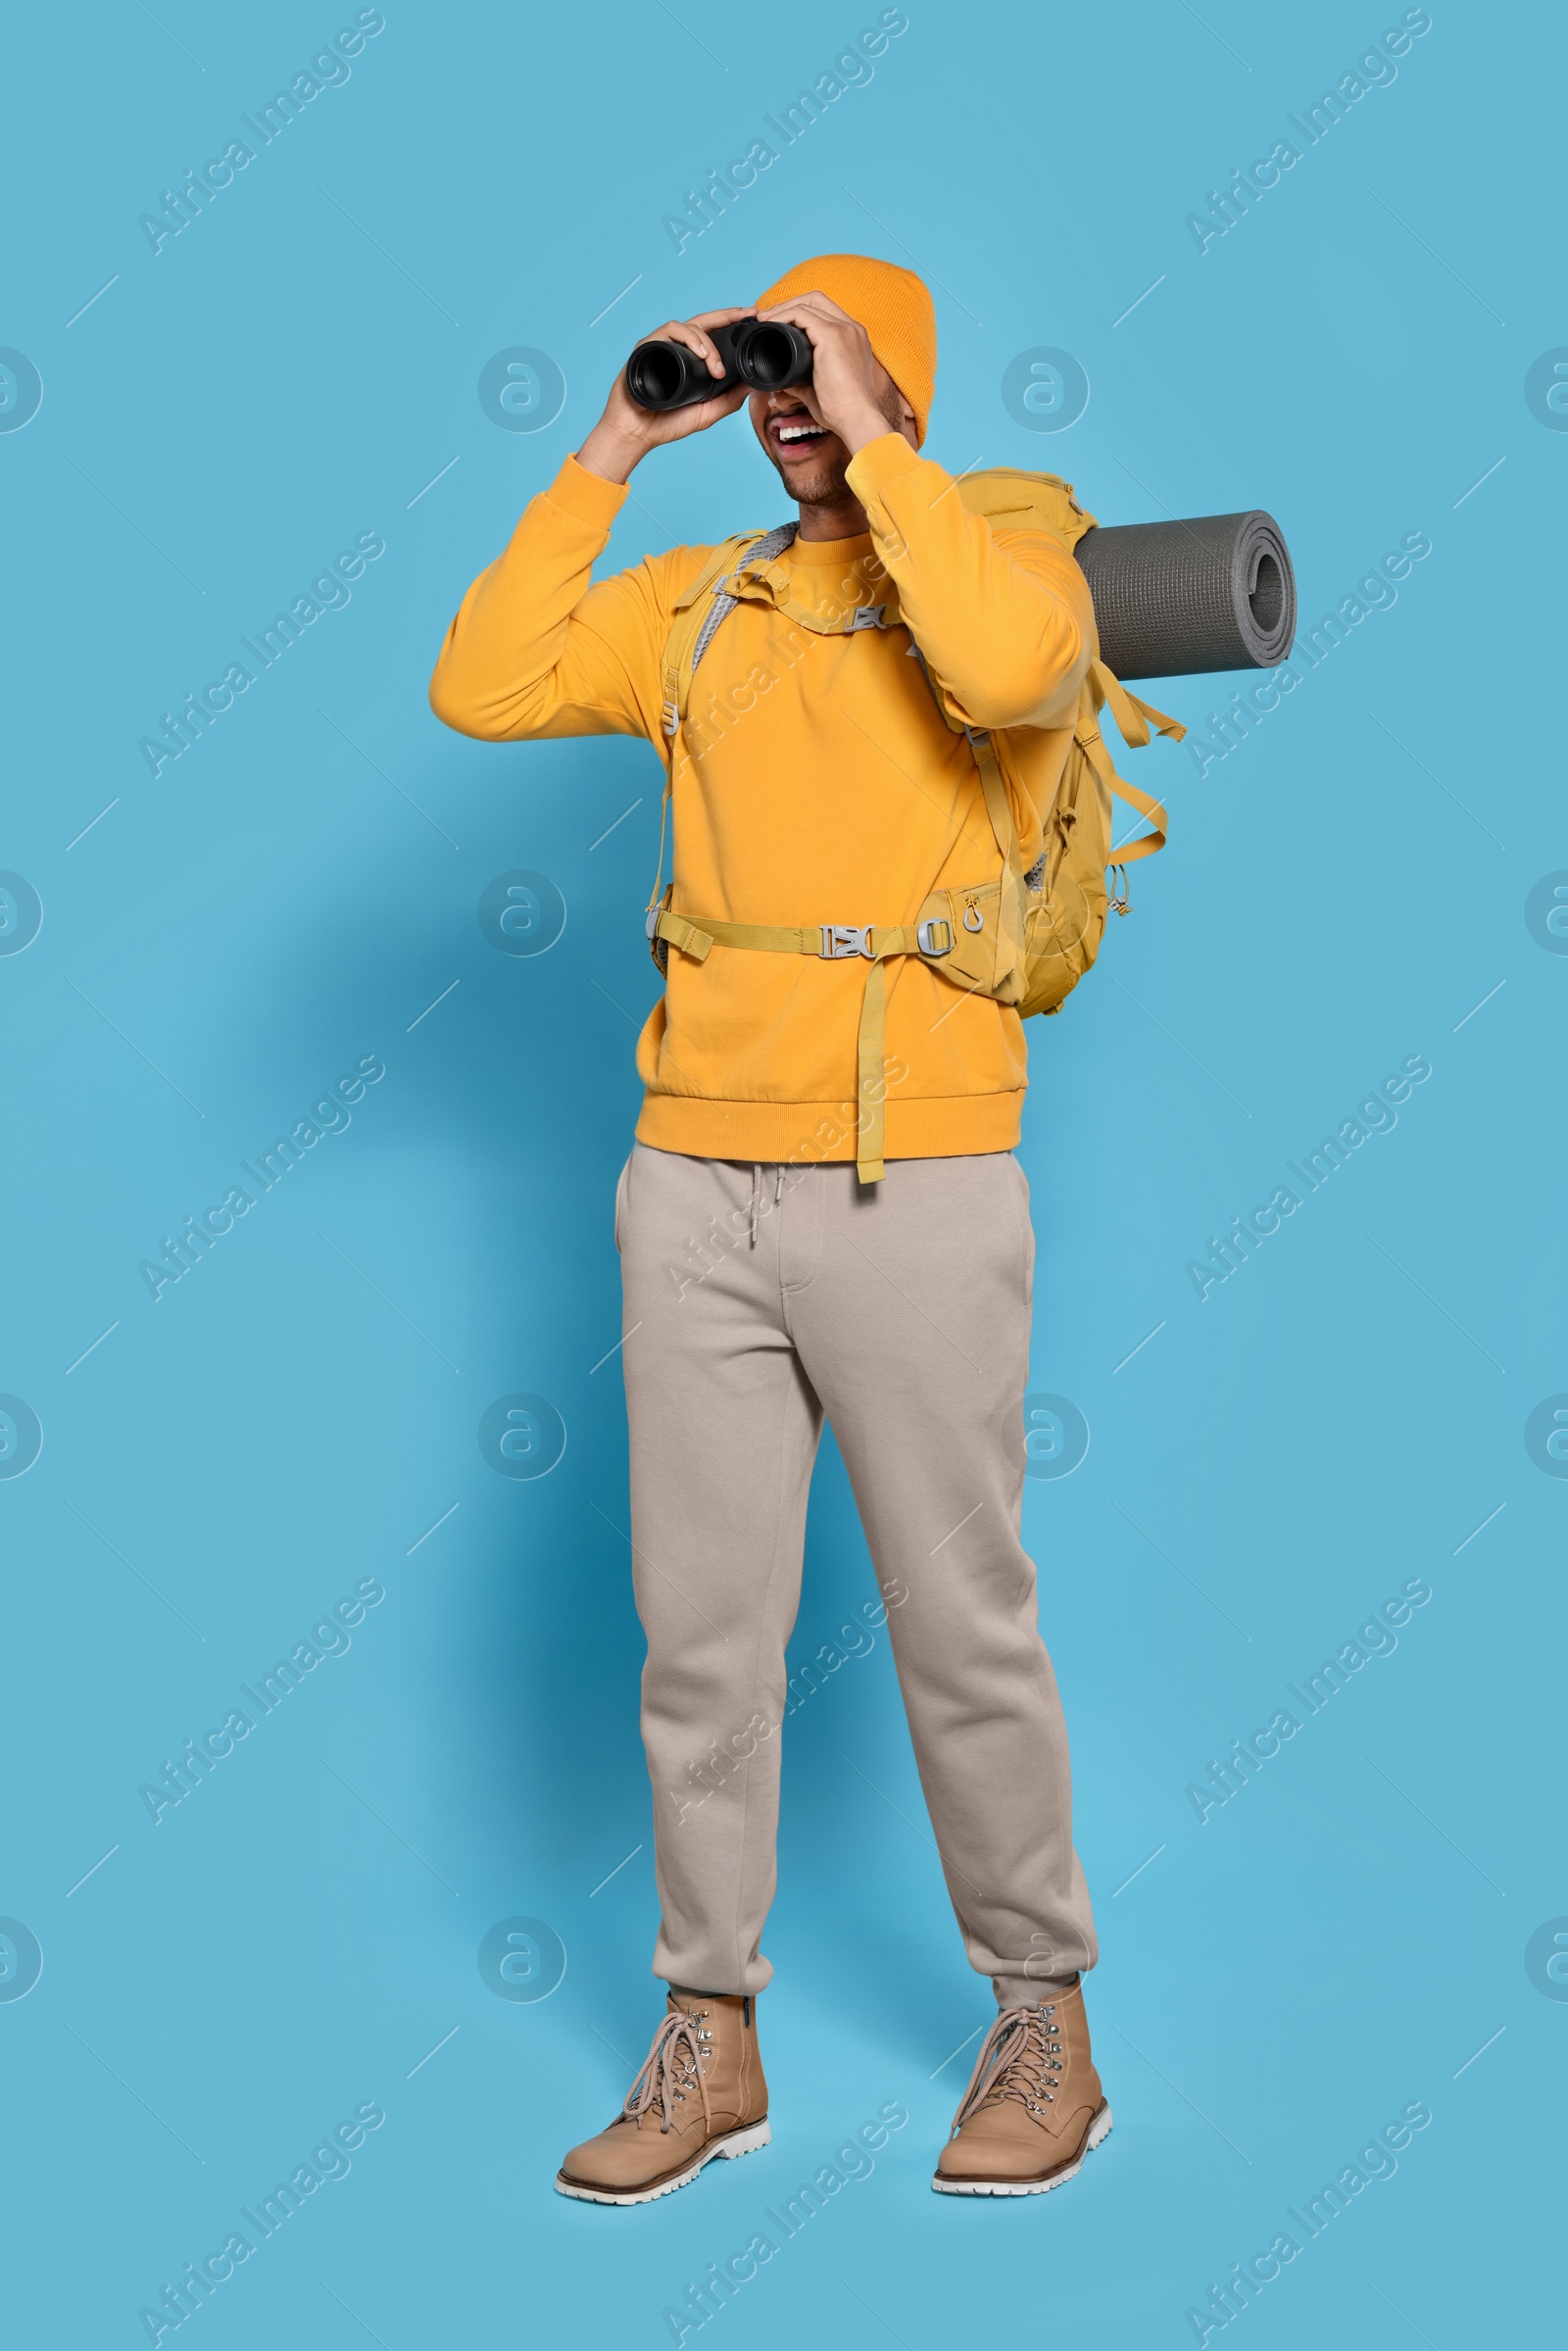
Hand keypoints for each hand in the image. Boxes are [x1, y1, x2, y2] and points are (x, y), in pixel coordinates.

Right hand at [578, 308, 752, 483]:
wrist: (637, 433)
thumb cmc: (667, 423)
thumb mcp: (707, 413)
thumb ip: (729, 400)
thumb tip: (753, 384)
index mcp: (691, 360)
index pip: (714, 334)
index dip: (732, 323)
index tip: (752, 317)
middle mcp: (678, 349)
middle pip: (705, 321)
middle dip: (728, 315)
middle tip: (747, 315)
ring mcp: (663, 346)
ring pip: (690, 327)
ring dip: (707, 342)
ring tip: (716, 366)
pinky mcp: (648, 347)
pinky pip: (669, 331)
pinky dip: (687, 338)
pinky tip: (699, 354)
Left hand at [752, 290, 891, 454]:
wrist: (856, 419)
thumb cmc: (841, 411)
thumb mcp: (820, 389)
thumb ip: (802, 380)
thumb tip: (784, 381)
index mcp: (853, 338)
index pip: (825, 311)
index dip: (800, 311)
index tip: (778, 323)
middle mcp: (852, 329)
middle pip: (817, 299)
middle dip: (790, 304)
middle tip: (768, 317)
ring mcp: (844, 329)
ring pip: (809, 302)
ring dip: (783, 308)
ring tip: (764, 319)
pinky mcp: (832, 336)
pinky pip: (802, 314)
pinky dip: (783, 316)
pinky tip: (770, 324)